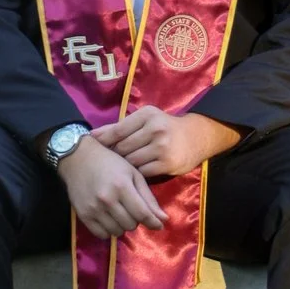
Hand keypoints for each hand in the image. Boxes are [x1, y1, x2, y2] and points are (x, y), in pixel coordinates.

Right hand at [56, 133, 164, 237]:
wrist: (78, 158)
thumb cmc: (110, 163)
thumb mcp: (133, 174)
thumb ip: (148, 197)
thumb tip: (163, 219)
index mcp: (122, 186)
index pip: (143, 214)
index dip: (154, 223)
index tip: (159, 225)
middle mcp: (107, 200)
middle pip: (131, 224)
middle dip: (136, 219)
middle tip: (132, 209)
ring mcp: (93, 209)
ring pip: (117, 231)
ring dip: (123, 225)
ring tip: (120, 213)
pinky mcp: (83, 215)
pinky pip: (102, 234)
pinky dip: (109, 230)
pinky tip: (109, 219)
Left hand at [100, 106, 239, 181]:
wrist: (197, 137)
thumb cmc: (166, 127)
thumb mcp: (147, 119)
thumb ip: (121, 126)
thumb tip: (93, 135)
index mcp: (147, 115)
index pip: (118, 130)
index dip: (104, 140)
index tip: (93, 146)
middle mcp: (155, 129)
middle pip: (123, 147)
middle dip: (114, 155)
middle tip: (108, 160)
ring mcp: (162, 147)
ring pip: (131, 161)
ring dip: (125, 166)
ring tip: (121, 167)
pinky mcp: (167, 164)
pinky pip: (143, 172)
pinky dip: (137, 173)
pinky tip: (135, 173)